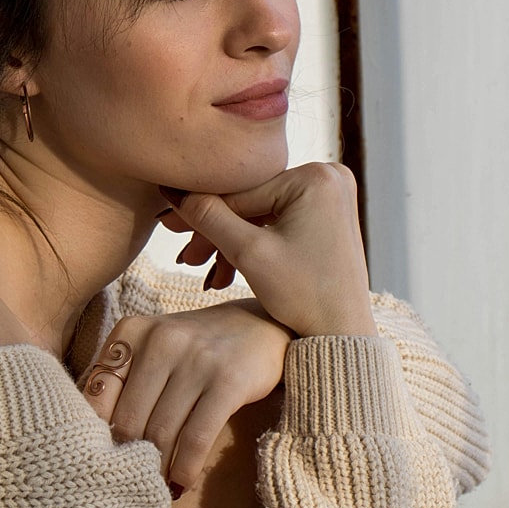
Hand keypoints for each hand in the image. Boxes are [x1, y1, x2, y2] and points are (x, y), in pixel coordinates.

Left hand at [83, 300, 291, 492]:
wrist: (262, 328)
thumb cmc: (196, 349)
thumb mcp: (154, 349)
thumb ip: (122, 381)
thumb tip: (90, 440)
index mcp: (132, 331)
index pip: (97, 396)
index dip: (97, 436)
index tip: (104, 459)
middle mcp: (161, 340)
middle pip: (130, 420)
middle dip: (129, 459)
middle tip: (131, 482)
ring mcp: (197, 359)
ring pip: (162, 433)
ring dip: (158, 470)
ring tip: (156, 487)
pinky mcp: (229, 381)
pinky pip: (197, 437)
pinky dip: (186, 467)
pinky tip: (182, 482)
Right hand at [160, 163, 376, 338]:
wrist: (342, 332)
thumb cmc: (304, 295)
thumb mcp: (249, 253)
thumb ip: (209, 217)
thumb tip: (173, 192)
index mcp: (316, 176)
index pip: (241, 191)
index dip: (201, 212)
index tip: (166, 224)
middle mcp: (329, 175)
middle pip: (251, 200)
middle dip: (217, 232)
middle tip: (187, 256)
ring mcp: (331, 193)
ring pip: (261, 212)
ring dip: (233, 241)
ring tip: (209, 275)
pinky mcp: (328, 212)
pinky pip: (279, 219)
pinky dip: (256, 242)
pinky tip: (231, 269)